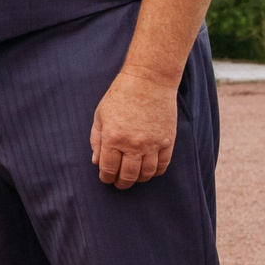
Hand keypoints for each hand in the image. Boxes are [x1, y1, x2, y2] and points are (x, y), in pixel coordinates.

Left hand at [89, 69, 175, 188]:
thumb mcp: (100, 116)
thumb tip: (96, 162)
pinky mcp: (167, 140)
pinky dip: (155, 172)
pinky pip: (162, 165)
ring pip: (146, 174)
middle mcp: (133, 144)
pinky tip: (149, 171)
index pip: (109, 169)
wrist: (149, 81)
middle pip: (128, 176)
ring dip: (138, 179)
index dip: (106, 178)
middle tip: (119, 184)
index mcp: (113, 138)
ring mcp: (152, 143)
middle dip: (121, 183)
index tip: (106, 178)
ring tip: (133, 178)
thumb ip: (96, 140)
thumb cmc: (120, 96)